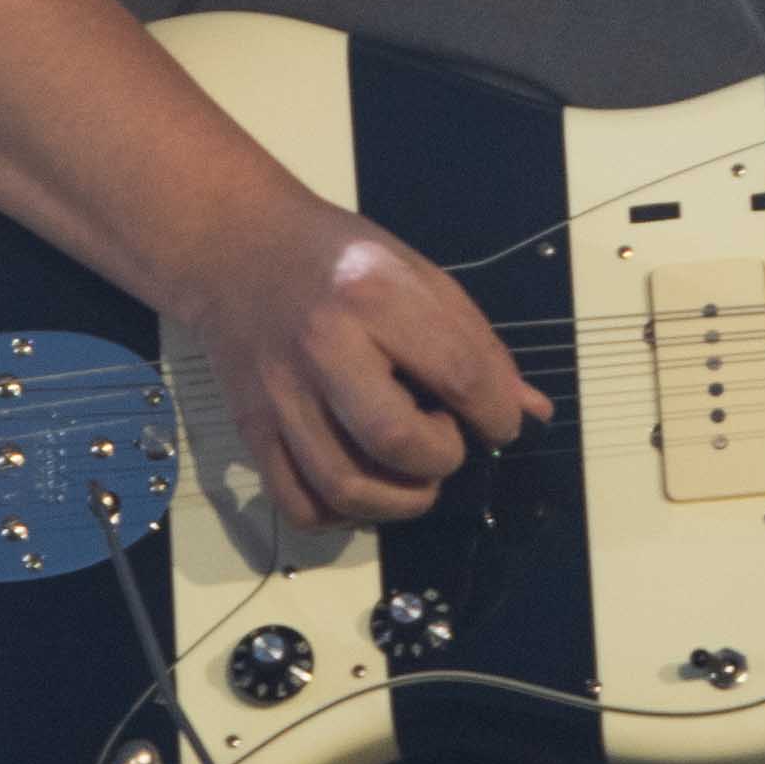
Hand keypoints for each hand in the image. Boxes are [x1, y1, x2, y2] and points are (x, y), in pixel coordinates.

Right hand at [167, 189, 550, 529]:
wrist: (235, 247)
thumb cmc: (337, 257)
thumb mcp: (416, 274)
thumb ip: (475, 343)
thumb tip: (529, 410)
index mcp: (374, 296)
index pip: (458, 374)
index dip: (496, 413)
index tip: (499, 423)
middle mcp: (323, 347)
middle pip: (396, 441)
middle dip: (442, 460)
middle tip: (445, 441)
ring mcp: (280, 394)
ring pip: (344, 487)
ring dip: (398, 501)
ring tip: (412, 471)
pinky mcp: (249, 428)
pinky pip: (297, 504)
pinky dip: (340, 515)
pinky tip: (363, 486)